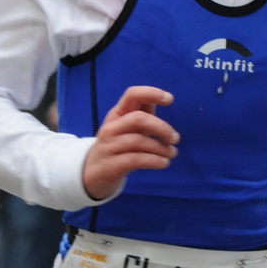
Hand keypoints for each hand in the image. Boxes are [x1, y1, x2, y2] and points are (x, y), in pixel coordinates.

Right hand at [81, 85, 178, 199]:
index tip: (170, 99)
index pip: (132, 95)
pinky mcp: (111, 166)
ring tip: (172, 154)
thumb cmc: (115, 147)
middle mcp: (111, 128)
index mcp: (117, 114)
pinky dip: (154, 161)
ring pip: (138, 141)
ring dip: (161, 148)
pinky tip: (164, 163)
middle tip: (175, 138)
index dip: (151, 93)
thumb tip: (161, 98)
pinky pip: (135, 160)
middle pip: (138, 119)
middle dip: (161, 128)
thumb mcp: (126, 128)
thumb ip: (142, 114)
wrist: (91, 174)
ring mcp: (109, 146)